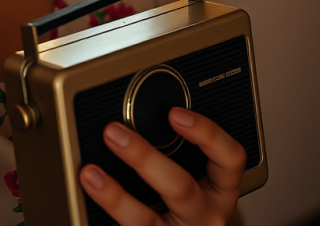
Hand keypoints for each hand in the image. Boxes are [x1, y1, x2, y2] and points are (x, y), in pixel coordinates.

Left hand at [79, 108, 245, 224]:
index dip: (207, 134)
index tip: (174, 113)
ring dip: (116, 196)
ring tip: (90, 173)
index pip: (230, 159)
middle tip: (114, 132)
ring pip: (147, 220)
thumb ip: (175, 147)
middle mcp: (204, 216)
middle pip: (180, 187)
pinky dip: (107, 210)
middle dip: (144, 157)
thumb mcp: (194, 175)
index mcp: (219, 191)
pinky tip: (91, 195)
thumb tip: (134, 106)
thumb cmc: (185, 204)